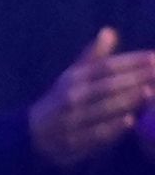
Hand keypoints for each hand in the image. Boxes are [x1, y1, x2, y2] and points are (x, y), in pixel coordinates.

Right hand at [32, 28, 154, 168]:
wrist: (32, 134)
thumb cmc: (62, 100)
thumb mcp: (73, 76)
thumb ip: (94, 57)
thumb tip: (108, 32)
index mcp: (74, 78)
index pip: (106, 67)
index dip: (131, 62)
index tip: (154, 57)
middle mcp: (71, 98)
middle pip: (107, 86)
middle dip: (135, 79)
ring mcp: (71, 121)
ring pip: (102, 109)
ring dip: (127, 101)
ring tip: (149, 92)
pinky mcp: (72, 143)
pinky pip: (95, 135)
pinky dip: (113, 128)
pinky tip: (131, 120)